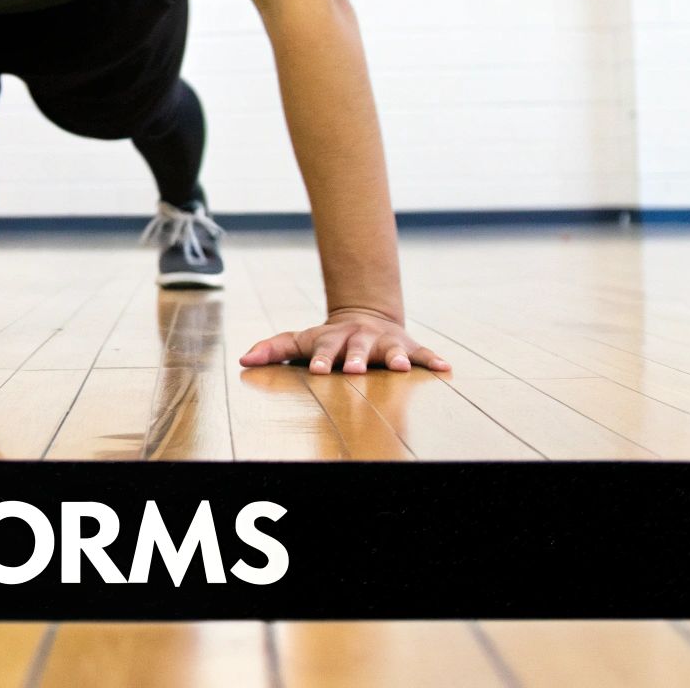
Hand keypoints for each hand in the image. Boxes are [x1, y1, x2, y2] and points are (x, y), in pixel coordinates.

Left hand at [240, 307, 449, 374]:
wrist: (366, 317)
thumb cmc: (327, 340)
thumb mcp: (300, 340)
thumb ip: (273, 348)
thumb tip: (243, 358)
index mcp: (333, 339)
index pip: (324, 349)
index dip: (321, 359)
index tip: (317, 371)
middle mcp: (360, 339)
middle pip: (358, 349)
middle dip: (357, 359)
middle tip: (355, 371)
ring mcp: (385, 342)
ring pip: (392, 349)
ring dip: (397, 358)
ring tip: (403, 368)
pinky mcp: (408, 347)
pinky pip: (423, 353)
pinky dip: (433, 360)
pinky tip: (445, 368)